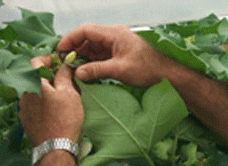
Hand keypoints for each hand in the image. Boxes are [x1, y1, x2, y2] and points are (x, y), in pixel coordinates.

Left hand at [19, 55, 83, 145]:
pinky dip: (45, 102)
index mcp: (33, 83)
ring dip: (50, 90)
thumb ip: (64, 75)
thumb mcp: (69, 93)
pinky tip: (58, 110)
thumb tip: (64, 65)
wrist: (55, 147)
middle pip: (37, 77)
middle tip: (68, 80)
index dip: (50, 59)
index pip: (36, 61)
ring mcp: (23, 107)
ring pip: (37, 91)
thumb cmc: (64, 119)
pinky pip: (35, 104)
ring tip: (66, 97)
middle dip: (52, 76)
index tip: (61, 62)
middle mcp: (24, 93)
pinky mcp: (26, 120)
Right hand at [56, 24, 172, 86]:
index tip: (59, 52)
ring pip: (93, 49)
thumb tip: (77, 73)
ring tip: (74, 72)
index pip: (85, 31)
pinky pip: (100, 56)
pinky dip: (92, 64)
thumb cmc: (149, 68)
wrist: (168, 73)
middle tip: (64, 65)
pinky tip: (86, 73)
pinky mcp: (119, 55)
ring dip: (83, 59)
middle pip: (87, 39)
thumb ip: (97, 70)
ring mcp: (116, 45)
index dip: (69, 40)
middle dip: (74, 51)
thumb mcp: (120, 70)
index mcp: (114, 34)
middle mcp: (114, 36)